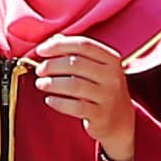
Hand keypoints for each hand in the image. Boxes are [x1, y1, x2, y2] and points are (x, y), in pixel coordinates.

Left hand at [25, 33, 138, 160]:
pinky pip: (75, 106)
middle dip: (52, 65)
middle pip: (75, 63)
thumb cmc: (102, 89)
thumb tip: (54, 39)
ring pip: (73, 85)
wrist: (121, 120)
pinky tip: (49, 99)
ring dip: (51, 83)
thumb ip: (78, 53)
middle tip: (39, 70)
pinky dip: (58, 102)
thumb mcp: (97, 68)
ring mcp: (109, 96)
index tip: (41, 50)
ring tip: (40, 84)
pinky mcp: (101, 115)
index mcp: (112, 59)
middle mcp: (113, 76)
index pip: (83, 45)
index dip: (59, 45)